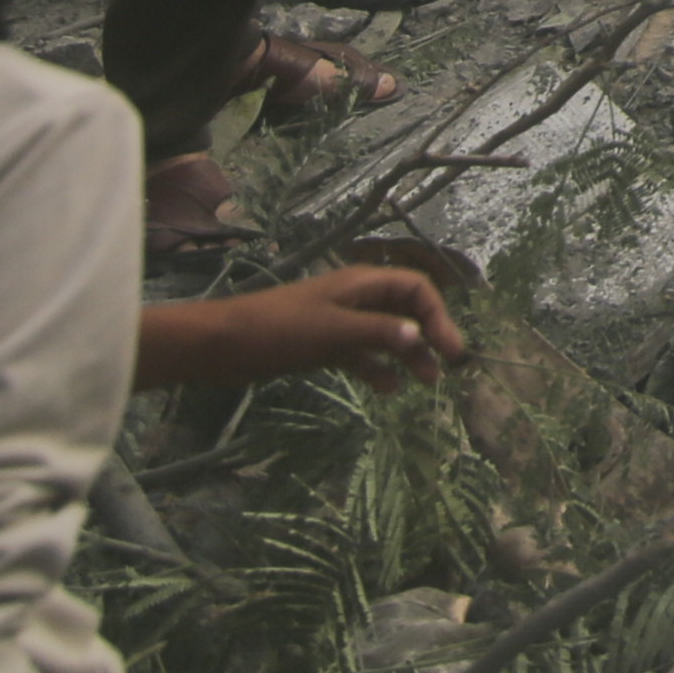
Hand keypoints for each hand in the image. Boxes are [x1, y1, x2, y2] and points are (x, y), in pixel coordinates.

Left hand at [241, 267, 466, 388]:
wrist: (222, 345)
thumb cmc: (278, 330)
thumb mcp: (332, 331)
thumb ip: (379, 332)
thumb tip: (422, 336)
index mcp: (360, 284)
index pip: (415, 289)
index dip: (438, 316)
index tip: (451, 350)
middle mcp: (355, 299)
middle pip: (405, 311)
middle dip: (428, 336)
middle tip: (445, 370)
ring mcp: (338, 323)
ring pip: (385, 335)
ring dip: (406, 355)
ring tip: (423, 383)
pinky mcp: (322, 345)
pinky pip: (361, 354)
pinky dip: (376, 368)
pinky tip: (386, 388)